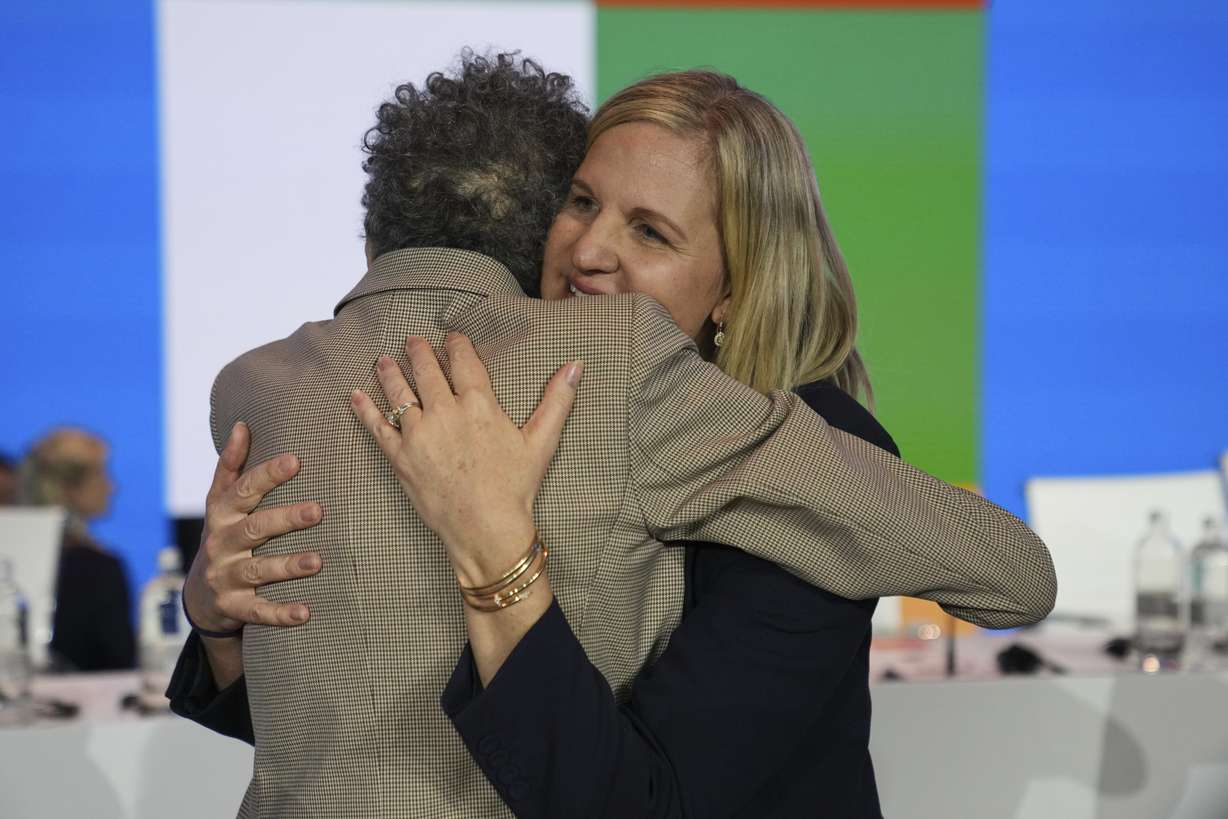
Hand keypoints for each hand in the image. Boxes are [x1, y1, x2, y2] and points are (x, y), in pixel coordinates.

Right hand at [183, 422, 324, 634]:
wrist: (199, 595)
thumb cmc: (224, 536)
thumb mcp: (220, 502)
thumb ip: (232, 466)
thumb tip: (243, 424)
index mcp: (221, 513)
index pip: (244, 490)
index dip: (268, 475)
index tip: (296, 460)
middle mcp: (222, 543)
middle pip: (254, 528)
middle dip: (286, 519)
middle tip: (318, 510)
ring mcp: (226, 577)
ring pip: (258, 570)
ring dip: (288, 566)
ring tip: (317, 561)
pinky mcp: (234, 607)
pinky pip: (258, 611)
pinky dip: (281, 613)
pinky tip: (305, 613)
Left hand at [351, 333, 581, 584]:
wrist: (485, 528)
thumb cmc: (515, 487)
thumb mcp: (541, 441)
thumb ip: (557, 400)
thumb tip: (576, 365)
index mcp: (479, 404)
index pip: (463, 361)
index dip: (456, 345)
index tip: (451, 338)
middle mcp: (445, 412)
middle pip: (426, 371)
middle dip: (418, 352)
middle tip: (412, 341)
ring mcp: (418, 434)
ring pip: (399, 393)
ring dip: (390, 373)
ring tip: (384, 360)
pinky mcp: (400, 457)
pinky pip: (377, 426)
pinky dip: (365, 409)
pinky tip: (357, 395)